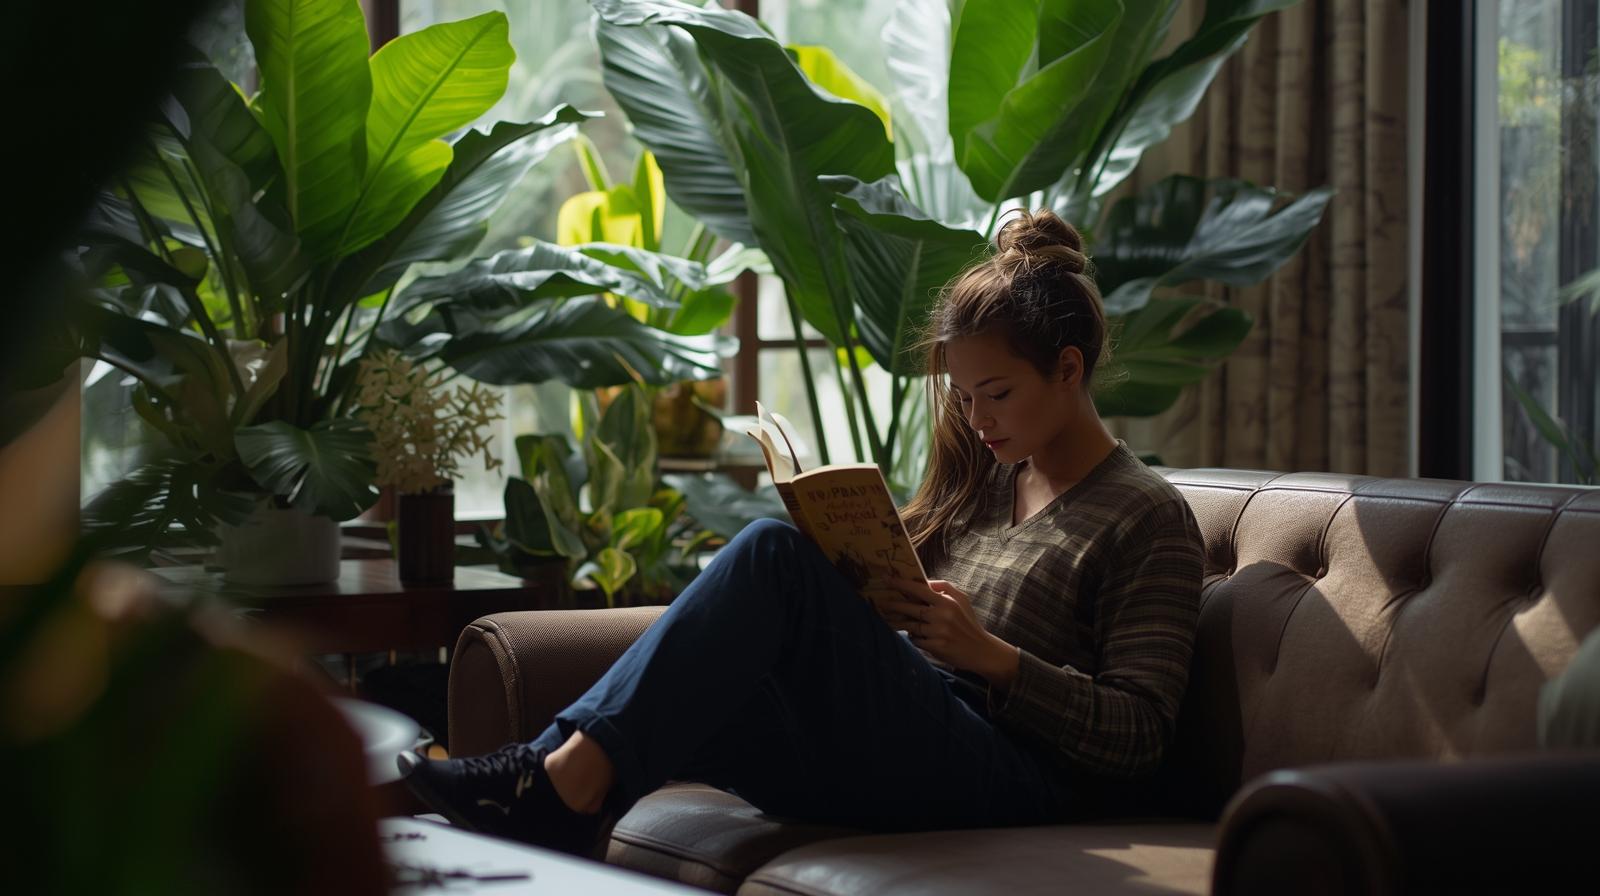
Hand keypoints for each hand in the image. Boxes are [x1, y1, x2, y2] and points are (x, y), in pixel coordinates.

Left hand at [876, 577, 1019, 686]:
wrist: (981, 650)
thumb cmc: (969, 622)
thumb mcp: (962, 599)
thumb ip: (944, 587)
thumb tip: (925, 580)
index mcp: (947, 602)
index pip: (919, 590)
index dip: (901, 584)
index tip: (886, 579)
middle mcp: (942, 616)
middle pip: (910, 609)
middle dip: (893, 605)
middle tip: (880, 602)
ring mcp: (938, 633)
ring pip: (910, 626)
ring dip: (897, 622)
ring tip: (887, 619)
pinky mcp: (936, 647)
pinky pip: (916, 640)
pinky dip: (913, 637)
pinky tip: (912, 634)